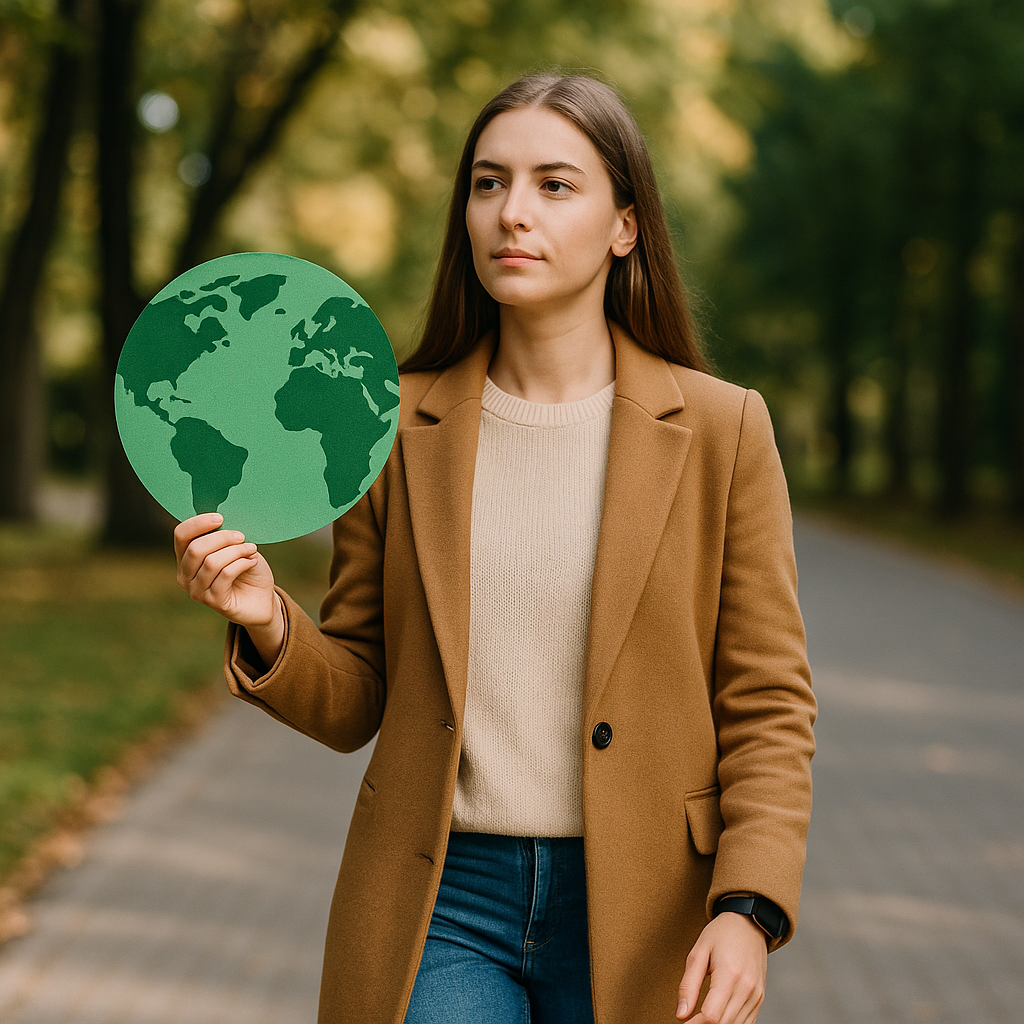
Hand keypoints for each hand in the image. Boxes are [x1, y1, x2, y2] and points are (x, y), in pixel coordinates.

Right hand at [173, 513, 283, 664]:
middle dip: (222, 538)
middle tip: (242, 537)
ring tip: (251, 549)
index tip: (220, 518)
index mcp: (186, 558)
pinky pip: (225, 575)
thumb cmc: (247, 569)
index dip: (198, 523)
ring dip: (236, 551)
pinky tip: (252, 562)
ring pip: (211, 562)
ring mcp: (197, 591)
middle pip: (195, 549)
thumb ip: (223, 535)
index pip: (181, 535)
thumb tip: (220, 518)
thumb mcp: (235, 547)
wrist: (263, 599)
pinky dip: (242, 563)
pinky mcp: (214, 602)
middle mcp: (185, 576)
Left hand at [676, 913, 767, 1023]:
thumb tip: (681, 1014)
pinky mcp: (759, 999)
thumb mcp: (698, 952)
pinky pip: (746, 1023)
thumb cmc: (721, 934)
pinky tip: (718, 1017)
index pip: (711, 1015)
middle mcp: (746, 988)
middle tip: (689, 1021)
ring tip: (700, 1019)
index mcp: (729, 975)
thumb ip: (688, 985)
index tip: (683, 1022)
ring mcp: (756, 995)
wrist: (748, 923)